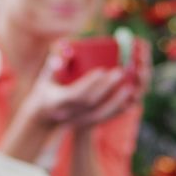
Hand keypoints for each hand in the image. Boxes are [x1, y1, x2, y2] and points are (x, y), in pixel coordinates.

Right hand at [21, 54, 138, 129]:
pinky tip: (130, 102)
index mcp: (58, 100)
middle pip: (92, 101)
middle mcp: (70, 113)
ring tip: (129, 86)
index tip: (101, 70)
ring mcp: (79, 120)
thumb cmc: (46, 91)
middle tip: (120, 71)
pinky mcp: (88, 124)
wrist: (46, 117)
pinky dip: (118, 110)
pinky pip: (105, 118)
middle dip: (107, 86)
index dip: (89, 82)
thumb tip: (65, 52)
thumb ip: (53, 65)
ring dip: (116, 100)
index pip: (76, 93)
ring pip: (101, 112)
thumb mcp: (45, 78)